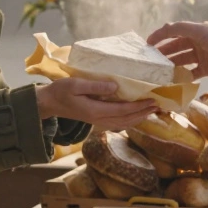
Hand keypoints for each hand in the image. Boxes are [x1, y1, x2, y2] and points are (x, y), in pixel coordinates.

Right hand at [35, 78, 158, 129]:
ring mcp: (97, 121)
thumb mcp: (75, 85)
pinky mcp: (96, 119)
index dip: (139, 106)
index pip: (123, 110)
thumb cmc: (60, 91)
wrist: (49, 103)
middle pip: (127, 119)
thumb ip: (96, 86)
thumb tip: (116, 86)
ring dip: (138, 117)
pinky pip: (117, 122)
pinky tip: (136, 114)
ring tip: (151, 110)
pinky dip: (130, 119)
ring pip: (123, 123)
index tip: (153, 100)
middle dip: (143, 113)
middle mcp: (99, 119)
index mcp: (95, 111)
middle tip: (158, 106)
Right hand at [147, 21, 207, 79]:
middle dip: (163, 54)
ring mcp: (202, 57)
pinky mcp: (207, 70)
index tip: (146, 45)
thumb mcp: (200, 31)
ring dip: (171, 67)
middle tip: (150, 63)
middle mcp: (197, 42)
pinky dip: (183, 77)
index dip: (159, 37)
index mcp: (195, 31)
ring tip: (159, 74)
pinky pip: (191, 73)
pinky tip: (173, 82)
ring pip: (182, 61)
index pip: (172, 32)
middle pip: (175, 48)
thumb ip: (181, 28)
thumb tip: (163, 28)